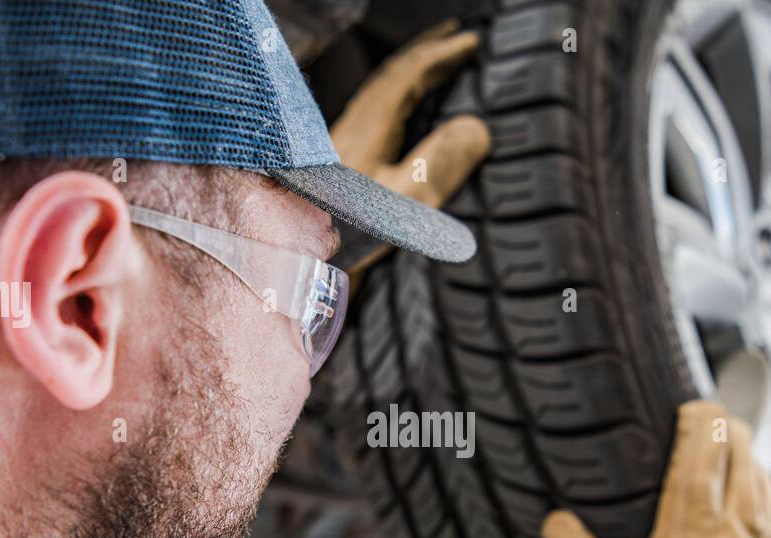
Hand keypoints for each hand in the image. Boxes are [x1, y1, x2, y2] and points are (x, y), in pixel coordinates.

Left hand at [330, 19, 490, 280]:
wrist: (294, 263)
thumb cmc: (344, 239)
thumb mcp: (403, 204)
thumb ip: (440, 164)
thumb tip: (477, 128)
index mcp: (367, 129)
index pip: (407, 76)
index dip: (441, 55)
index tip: (471, 43)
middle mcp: (349, 128)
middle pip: (389, 76)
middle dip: (425, 54)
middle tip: (457, 42)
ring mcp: (338, 144)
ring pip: (377, 92)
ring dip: (408, 74)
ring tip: (433, 67)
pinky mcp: (332, 164)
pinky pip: (370, 113)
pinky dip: (392, 98)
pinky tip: (396, 115)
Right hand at [541, 400, 770, 537]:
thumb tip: (554, 522)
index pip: (703, 461)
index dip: (702, 424)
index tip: (694, 406)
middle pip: (744, 462)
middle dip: (730, 432)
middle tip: (711, 419)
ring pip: (768, 487)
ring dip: (750, 461)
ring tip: (733, 446)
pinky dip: (768, 496)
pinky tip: (758, 494)